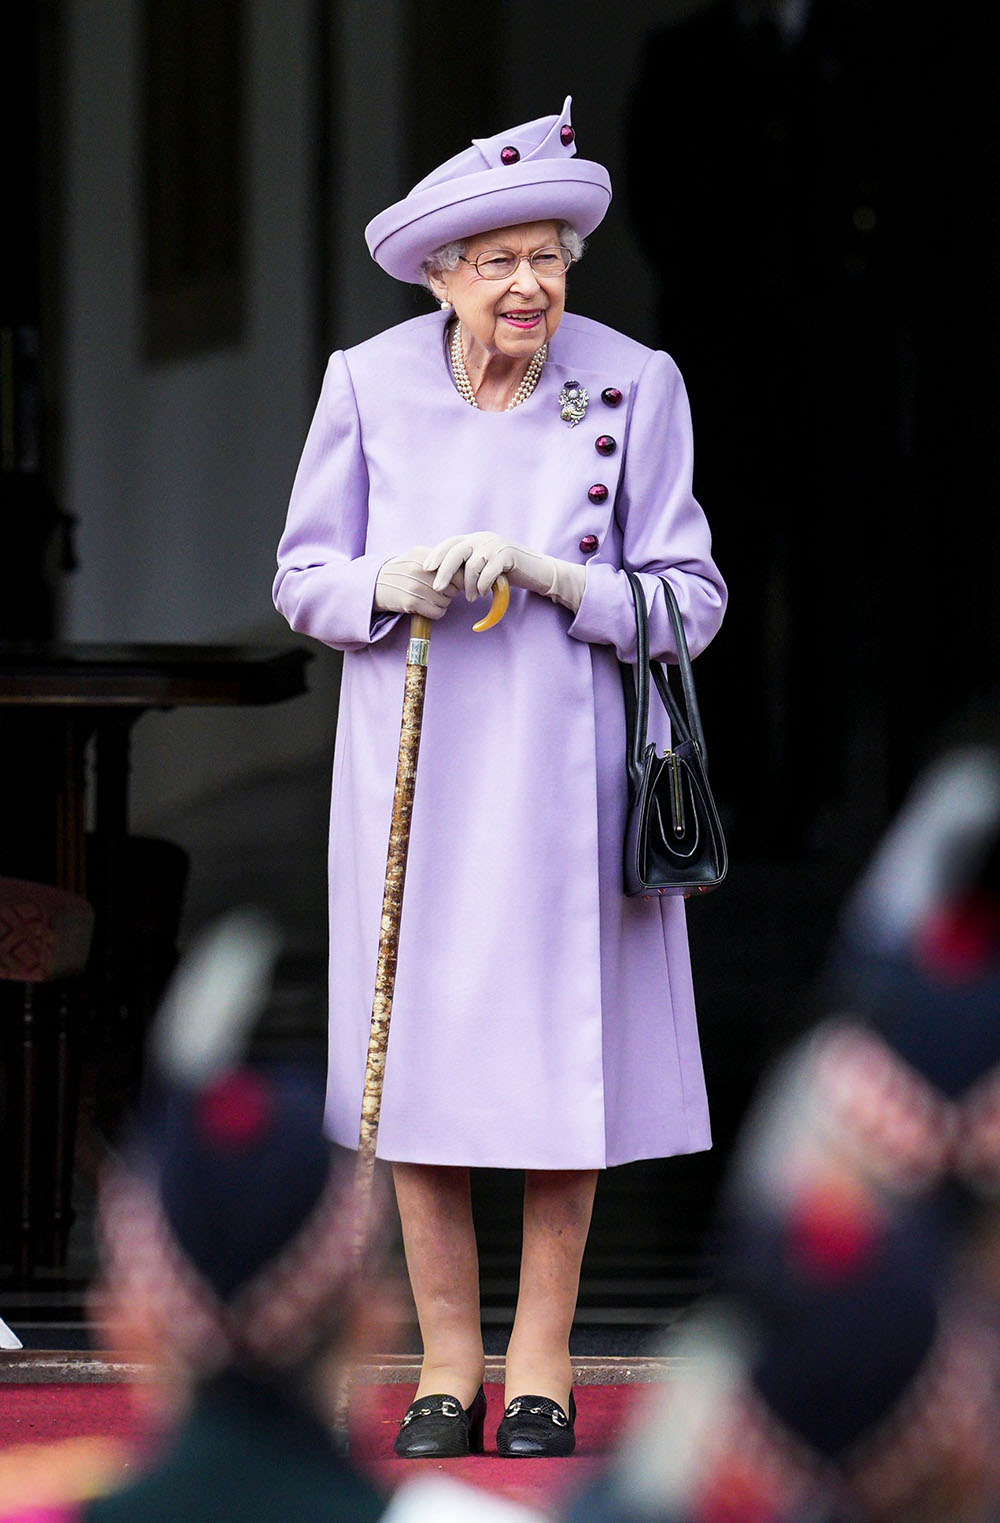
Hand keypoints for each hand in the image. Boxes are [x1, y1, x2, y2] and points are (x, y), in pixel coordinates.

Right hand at [374, 547, 461, 619]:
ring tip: (429, 600)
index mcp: (423, 554)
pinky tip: (426, 608)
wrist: (373, 584)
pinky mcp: (411, 602)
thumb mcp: (416, 559)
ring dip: (441, 604)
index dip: (459, 580)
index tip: (455, 585)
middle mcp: (419, 569)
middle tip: (437, 593)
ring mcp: (414, 585)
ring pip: (446, 601)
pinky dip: (435, 613)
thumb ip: (438, 562)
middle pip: (453, 587)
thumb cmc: (401, 573)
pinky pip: (437, 612)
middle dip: (449, 593)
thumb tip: (466, 573)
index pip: (455, 569)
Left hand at [423, 532, 584, 612]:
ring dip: (468, 586)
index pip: (450, 544)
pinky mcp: (508, 554)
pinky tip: (482, 593)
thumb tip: (443, 576)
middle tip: (438, 588)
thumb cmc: (509, 572)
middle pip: (456, 552)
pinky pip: (488, 571)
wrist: (538, 572)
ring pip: (472, 565)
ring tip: (470, 598)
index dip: (436, 555)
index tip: (426, 569)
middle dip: (444, 571)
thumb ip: (468, 565)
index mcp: (476, 539)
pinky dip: (482, 585)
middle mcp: (484, 538)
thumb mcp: (485, 566)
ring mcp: (496, 544)